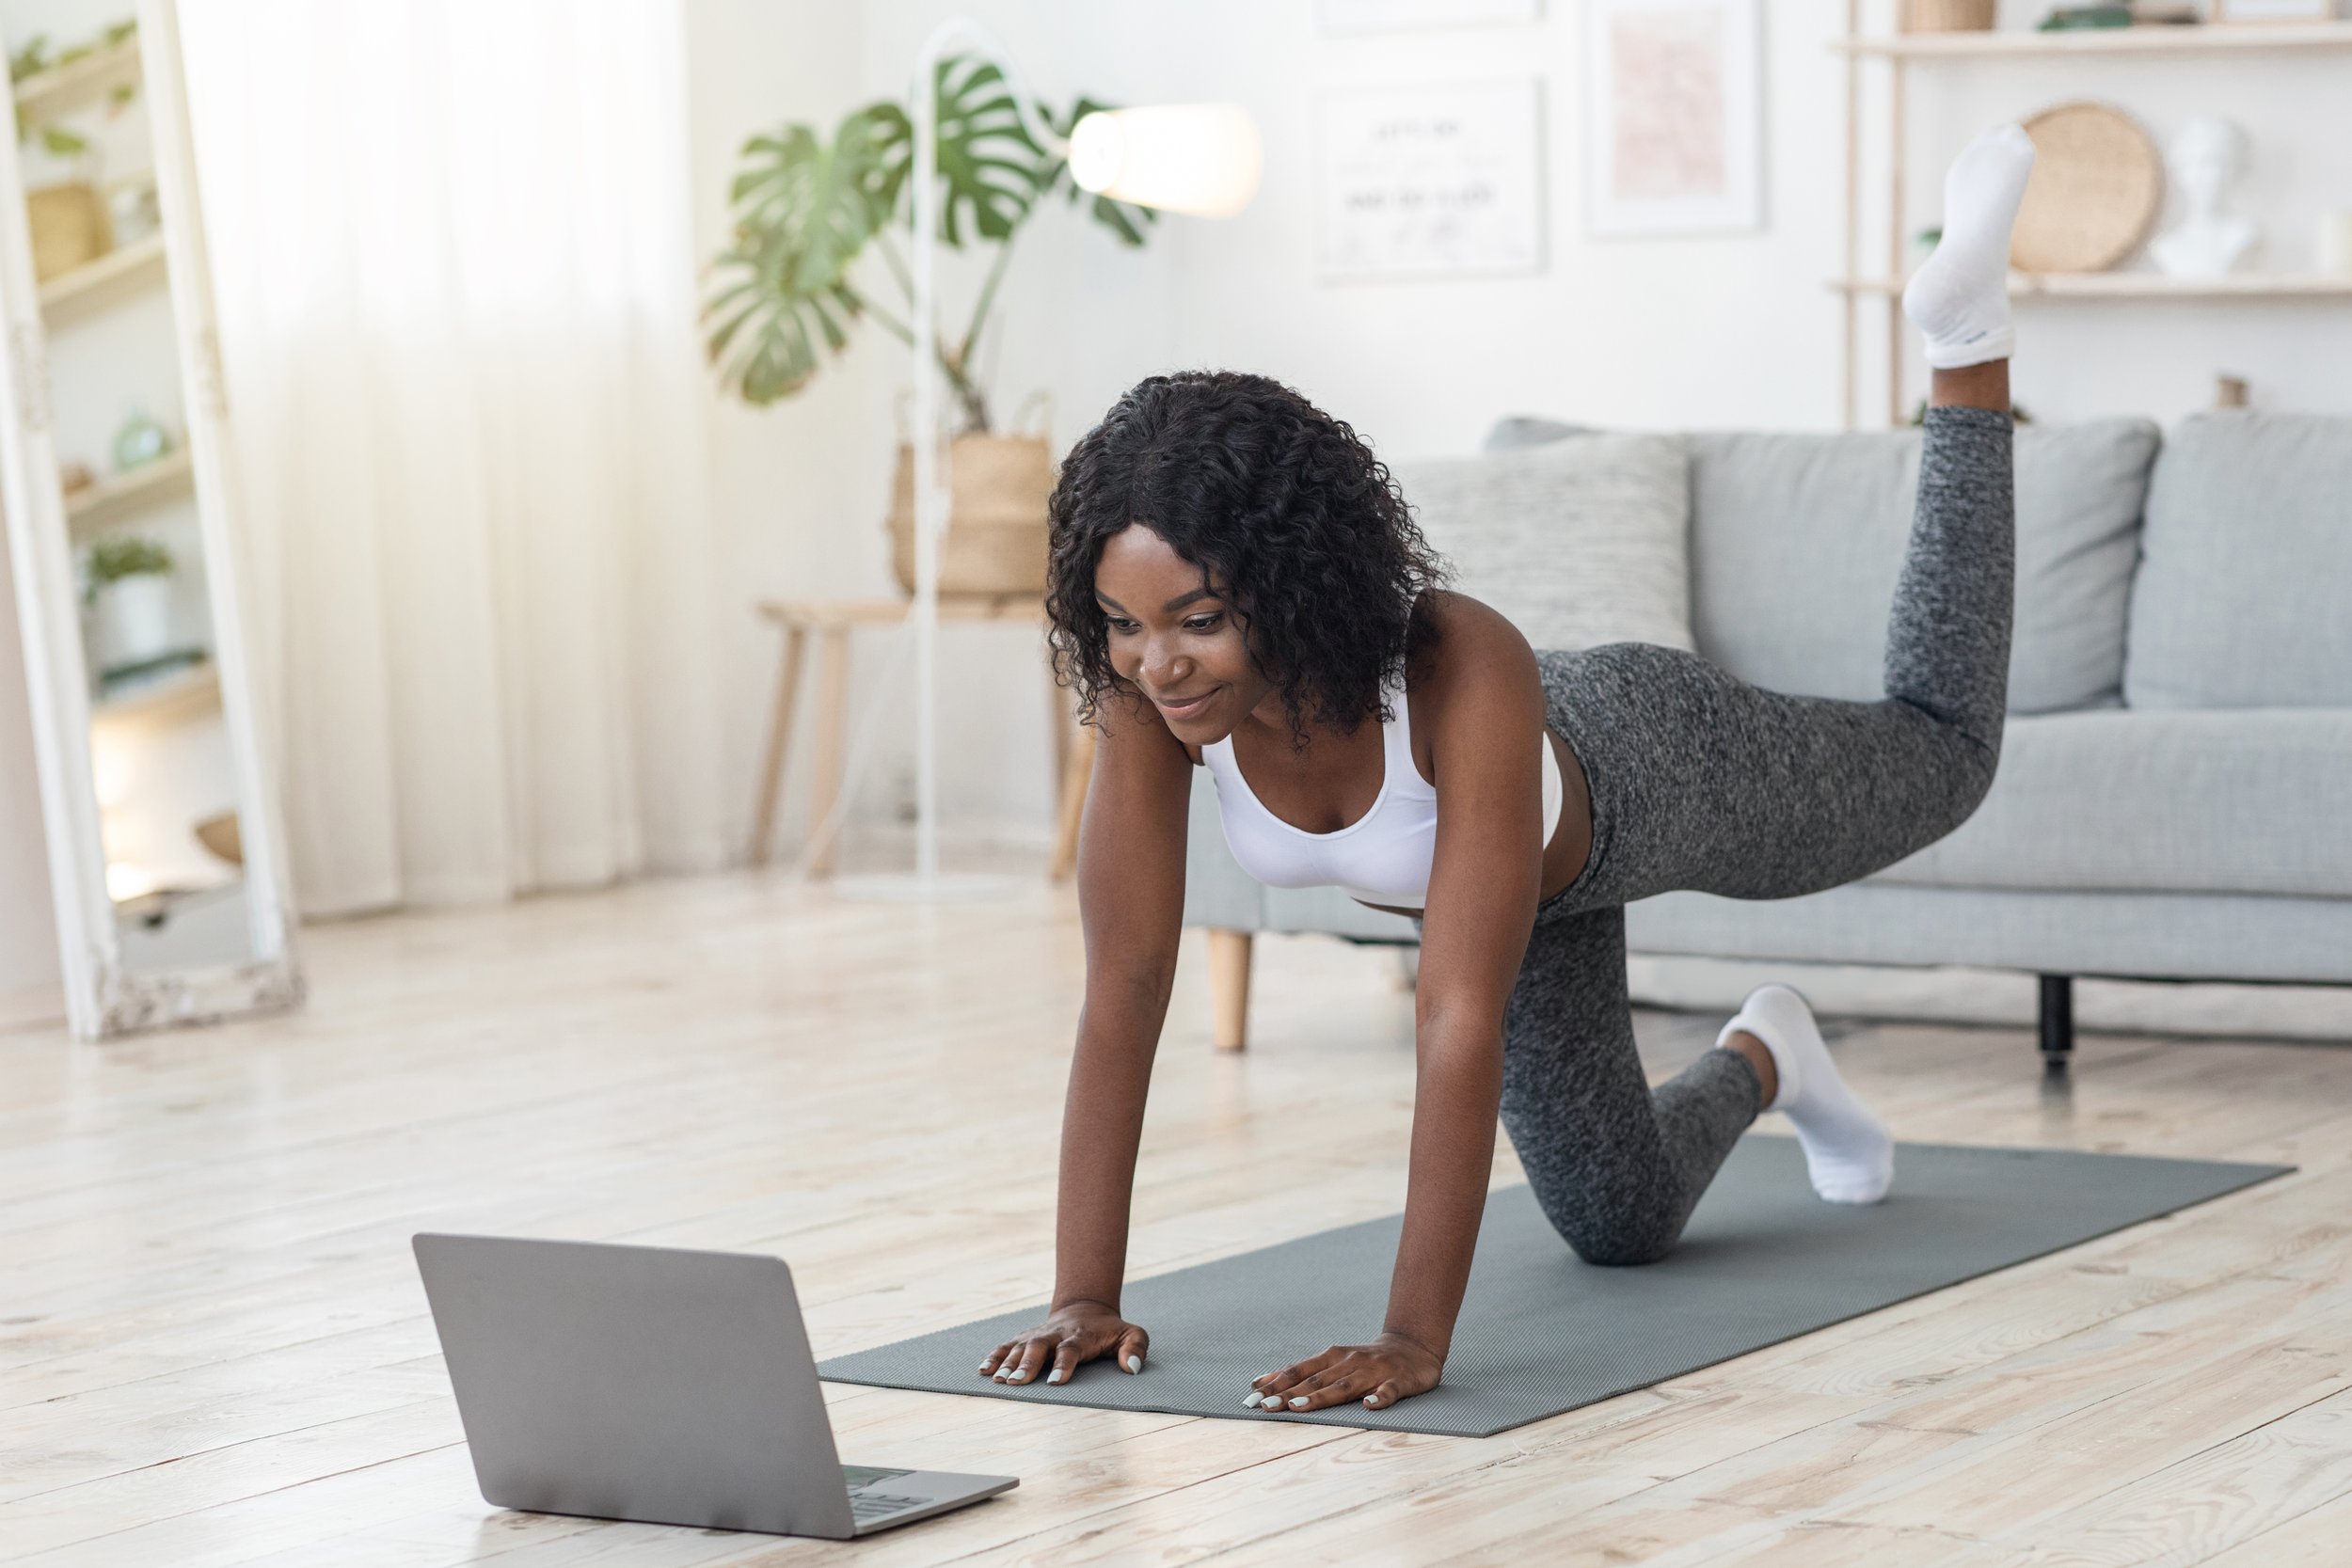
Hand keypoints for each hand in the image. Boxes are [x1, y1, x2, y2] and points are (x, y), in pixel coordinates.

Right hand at [979, 1299, 1147, 1387]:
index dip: (1063, 1365)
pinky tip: (983, 1370)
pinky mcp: (1025, 1337)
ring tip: (999, 1380)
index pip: (1070, 1350)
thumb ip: (1136, 1347)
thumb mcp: (1131, 1333)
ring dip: (1008, 1363)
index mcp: (1080, 1336)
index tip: (1055, 1382)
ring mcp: (1038, 1334)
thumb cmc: (1109, 1330)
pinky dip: (994, 1356)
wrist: (1085, 1308)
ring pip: (1020, 1346)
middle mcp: (1055, 1334)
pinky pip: (1007, 1345)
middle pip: (1039, 1347)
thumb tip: (1133, 1368)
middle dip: (1027, 1364)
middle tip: (1017, 1382)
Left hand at [1247, 1331, 1441, 1412]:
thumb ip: (1302, 1374)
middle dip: (1288, 1393)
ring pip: (1345, 1386)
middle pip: (1316, 1380)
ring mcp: (1374, 1372)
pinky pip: (1388, 1391)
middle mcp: (1350, 1362)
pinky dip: (1379, 1398)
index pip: (1299, 1371)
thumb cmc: (1364, 1361)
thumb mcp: (1333, 1363)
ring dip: (1320, 1396)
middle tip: (1264, 1406)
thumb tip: (1261, 1383)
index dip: (1276, 1383)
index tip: (1252, 1396)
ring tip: (1298, 1407)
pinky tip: (1369, 1405)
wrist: (1413, 1347)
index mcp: (1333, 1357)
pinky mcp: (1399, 1382)